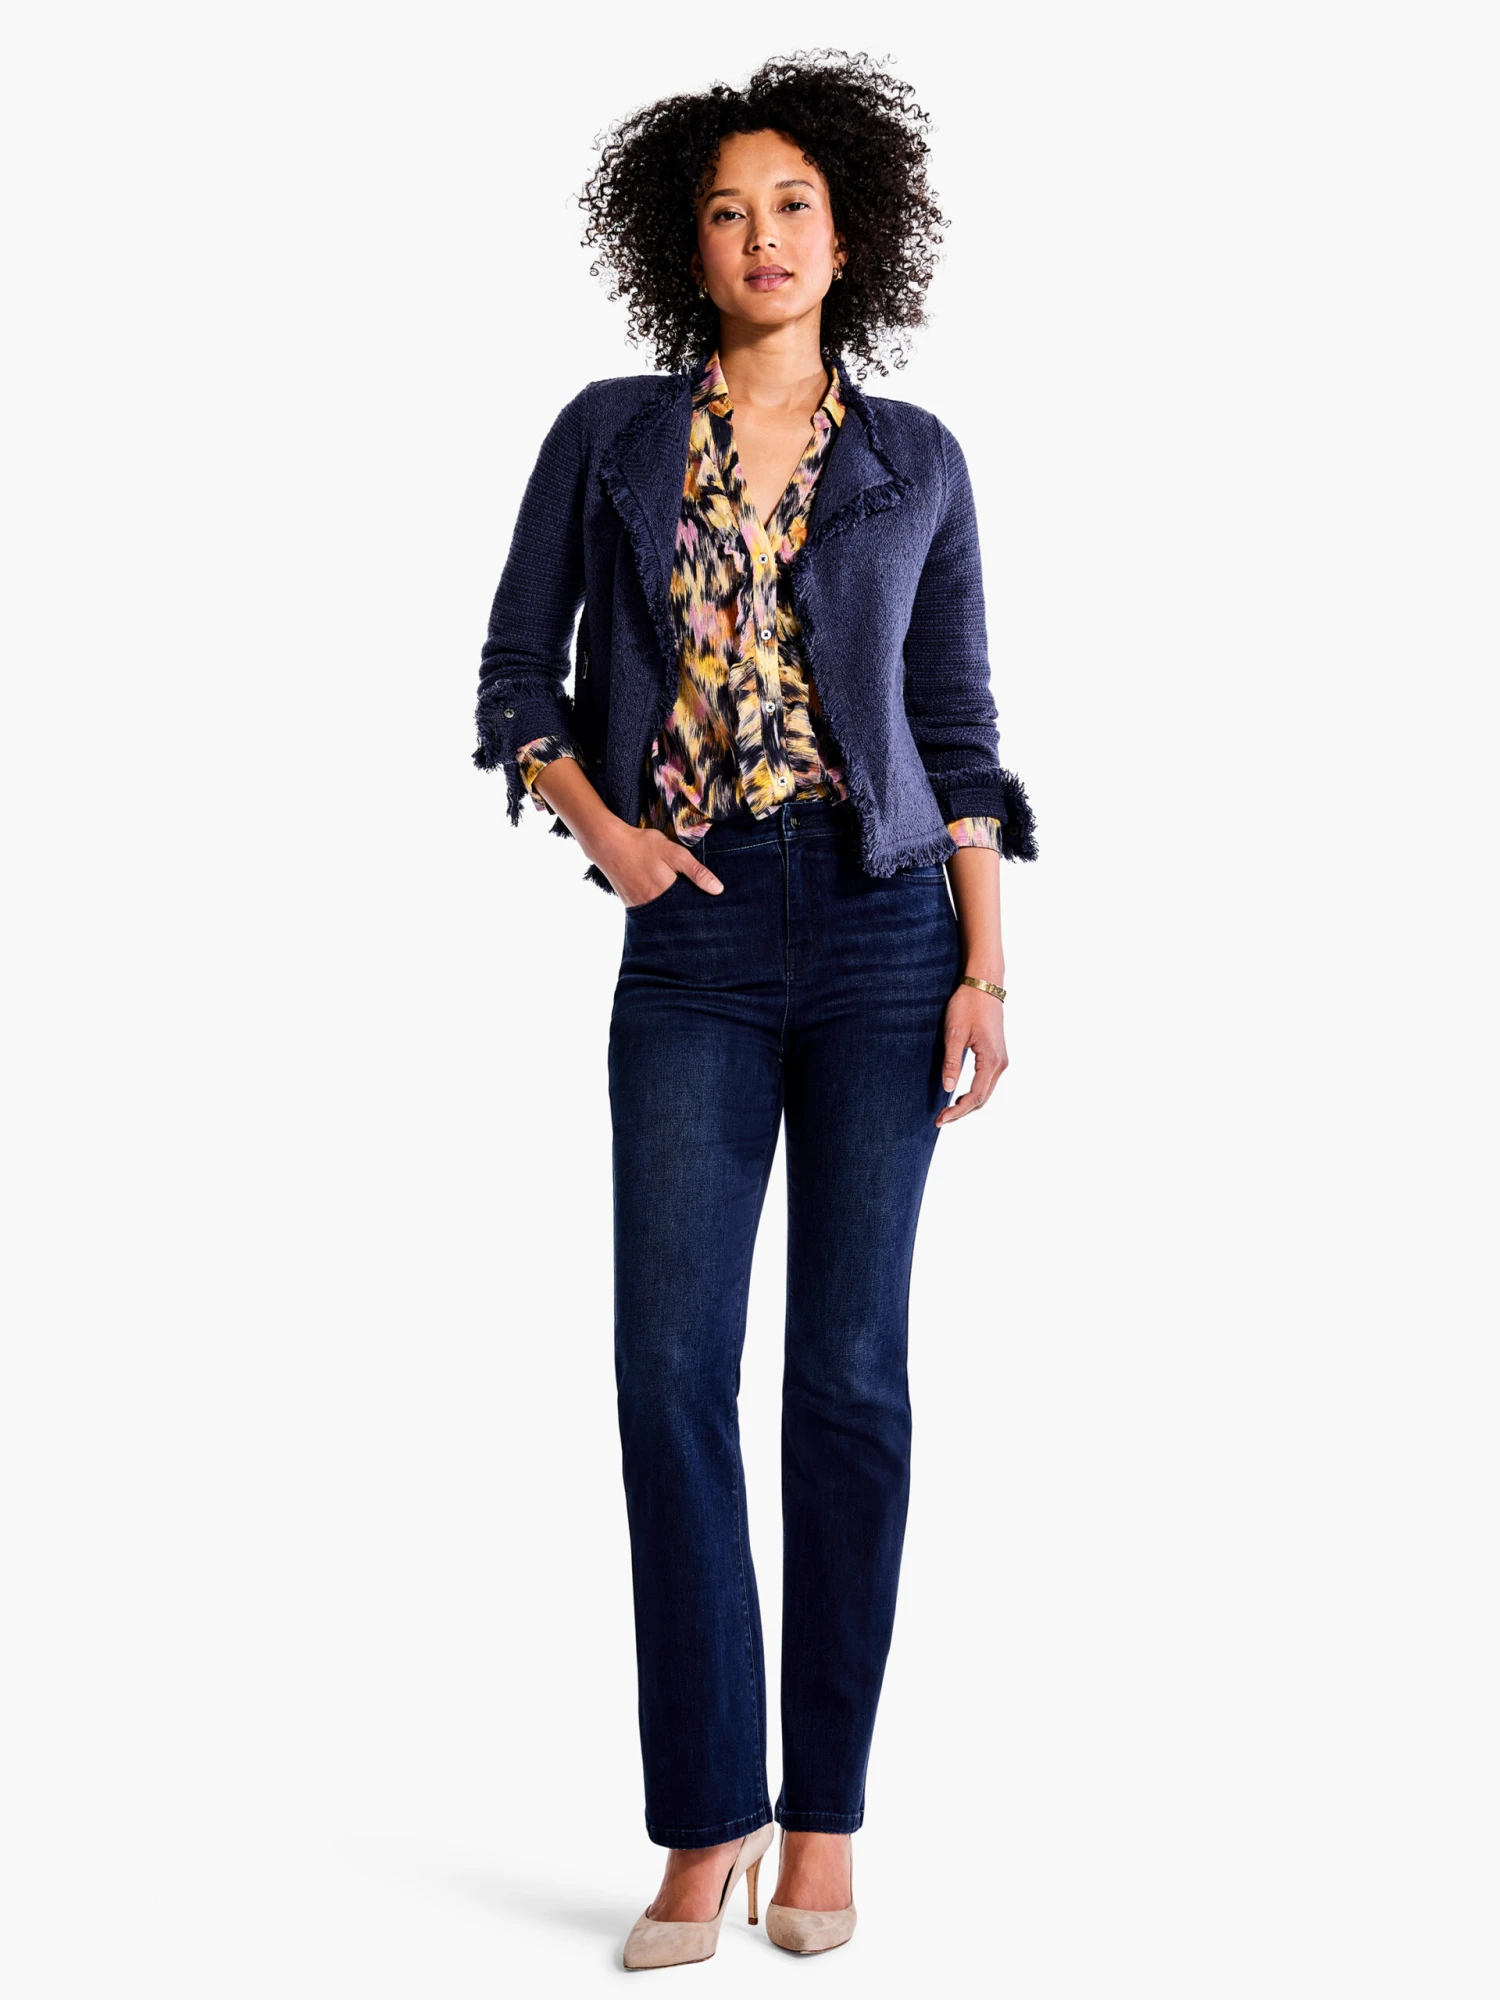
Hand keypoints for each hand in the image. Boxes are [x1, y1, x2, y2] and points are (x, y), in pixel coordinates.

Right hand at [601, 826, 723, 906]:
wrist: (609, 844)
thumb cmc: (643, 846)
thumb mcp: (674, 853)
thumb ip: (696, 872)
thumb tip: (718, 890)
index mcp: (667, 894)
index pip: (690, 910)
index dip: (699, 908)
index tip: (709, 908)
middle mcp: (653, 905)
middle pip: (676, 915)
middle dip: (687, 912)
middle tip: (696, 905)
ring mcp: (640, 907)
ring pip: (663, 915)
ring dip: (672, 911)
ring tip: (680, 902)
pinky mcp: (631, 905)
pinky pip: (649, 912)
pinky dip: (658, 908)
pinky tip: (662, 899)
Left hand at [935, 982, 1008, 1126]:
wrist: (984, 985)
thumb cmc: (968, 1005)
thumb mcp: (954, 1034)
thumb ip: (951, 1062)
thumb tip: (948, 1088)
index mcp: (991, 1060)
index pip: (975, 1096)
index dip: (958, 1111)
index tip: (941, 1119)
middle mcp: (1000, 1063)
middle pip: (983, 1098)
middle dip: (962, 1112)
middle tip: (941, 1119)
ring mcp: (1001, 1059)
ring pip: (985, 1092)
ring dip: (968, 1104)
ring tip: (947, 1110)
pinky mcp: (997, 1054)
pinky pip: (986, 1081)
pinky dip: (974, 1093)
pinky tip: (959, 1095)